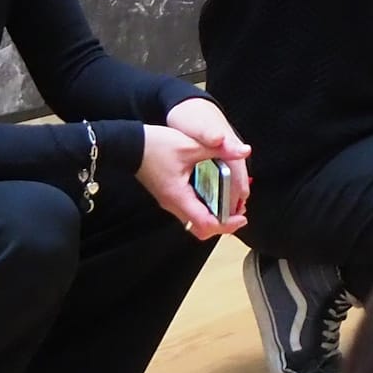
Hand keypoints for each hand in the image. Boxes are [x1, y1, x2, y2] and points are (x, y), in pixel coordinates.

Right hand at [165, 96, 252, 223]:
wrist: (129, 144)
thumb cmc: (156, 145)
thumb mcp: (191, 145)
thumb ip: (219, 149)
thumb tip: (244, 151)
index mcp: (179, 197)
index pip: (205, 224)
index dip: (226, 225)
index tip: (242, 218)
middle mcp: (173, 205)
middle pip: (201, 228)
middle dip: (223, 224)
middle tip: (239, 212)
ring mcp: (170, 202)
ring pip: (196, 221)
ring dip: (214, 216)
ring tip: (231, 204)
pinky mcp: (169, 196)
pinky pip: (190, 210)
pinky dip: (205, 208)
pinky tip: (215, 193)